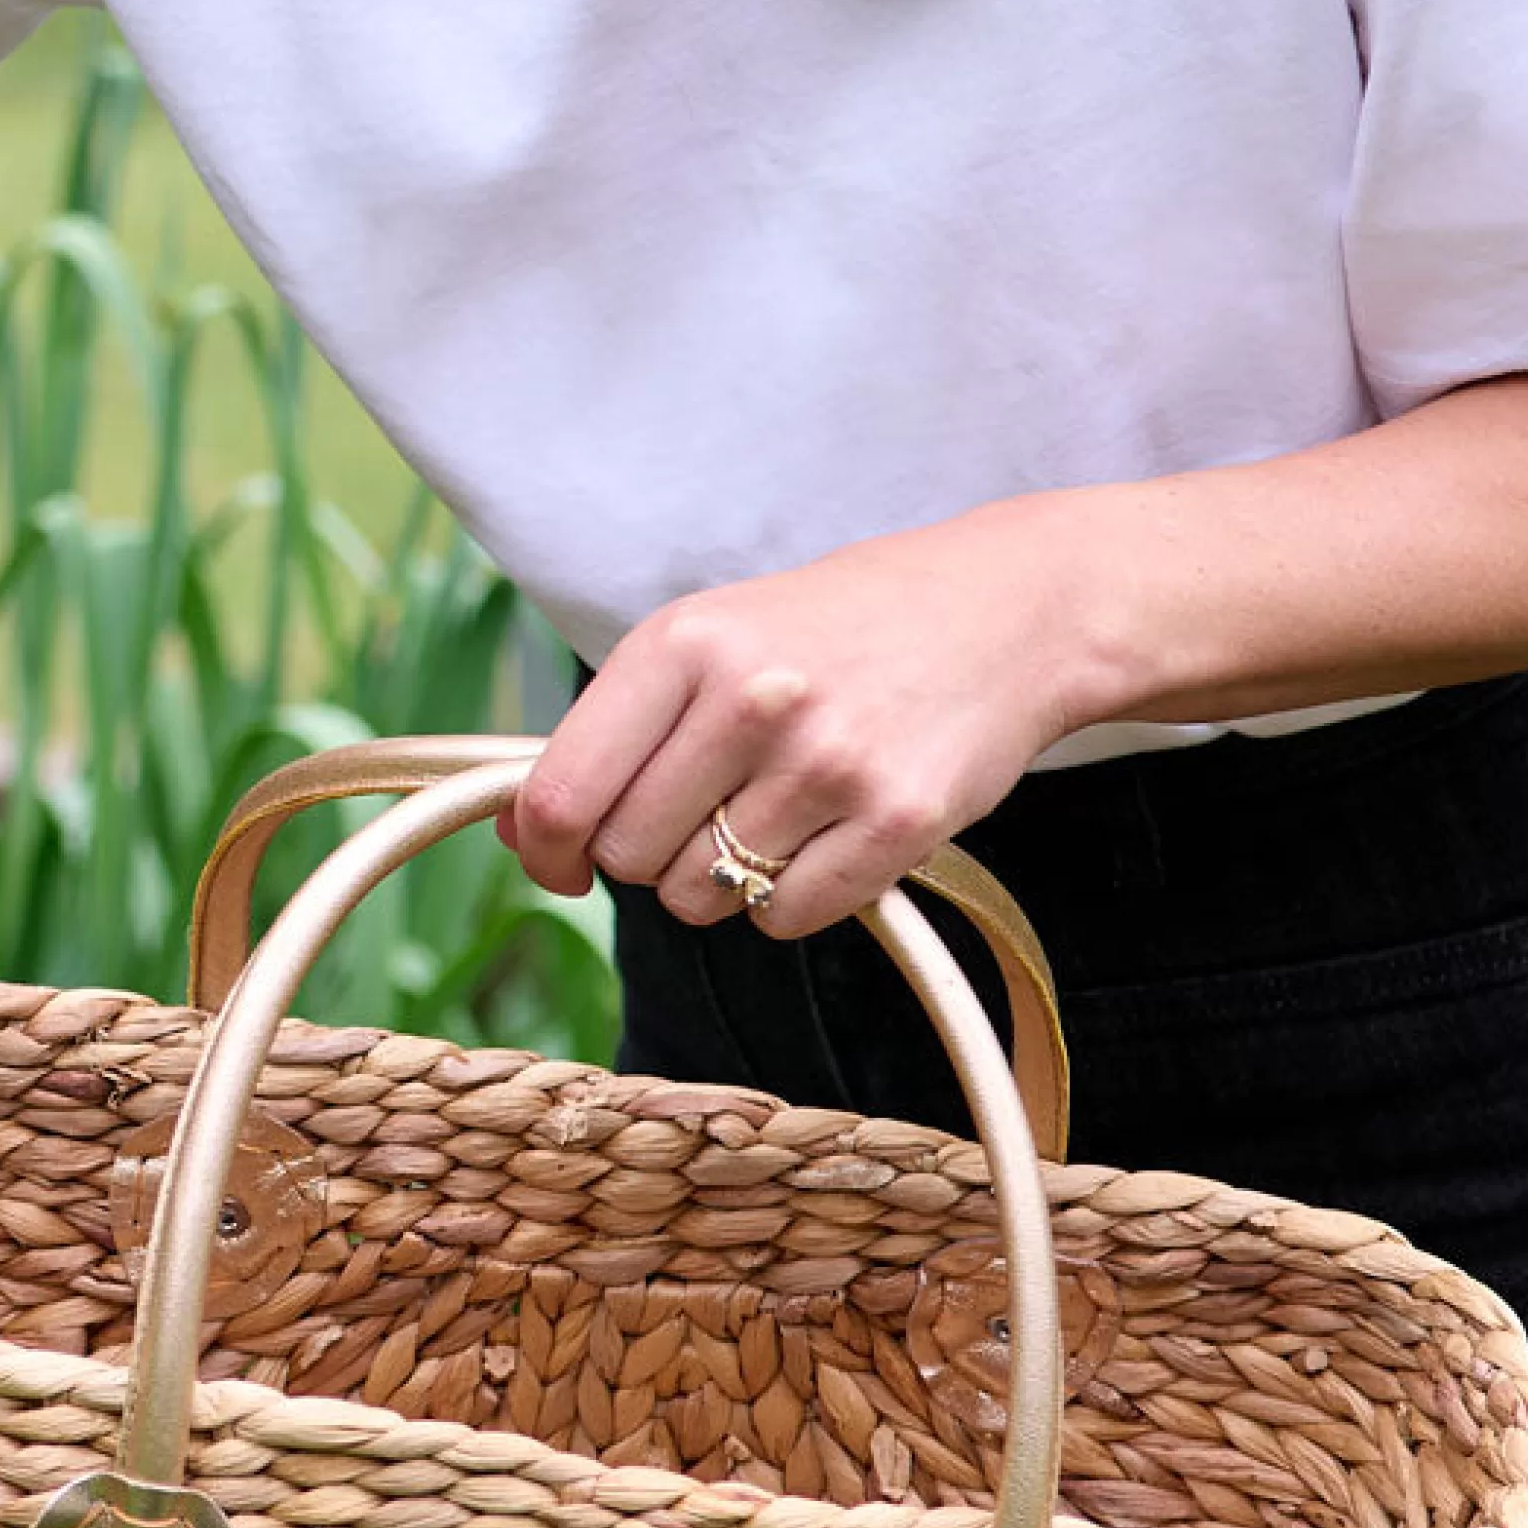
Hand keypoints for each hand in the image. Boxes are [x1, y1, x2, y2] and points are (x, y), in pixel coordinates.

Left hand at [506, 501, 1105, 934]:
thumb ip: (614, 729)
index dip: (545, 850)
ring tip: (776, 810)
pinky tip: (826, 835)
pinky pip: (783, 918)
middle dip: (650, 855)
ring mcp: (827, 764)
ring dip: (722, 879)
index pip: (564, 794)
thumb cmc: (839, 631)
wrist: (1011, 609)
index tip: (561, 861)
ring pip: (702, 899)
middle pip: (629, 859)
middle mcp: (750, 700)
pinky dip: (789, 899)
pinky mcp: (895, 822)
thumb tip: (517, 830)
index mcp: (685, 642)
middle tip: (707, 807)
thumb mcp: (713, 638)